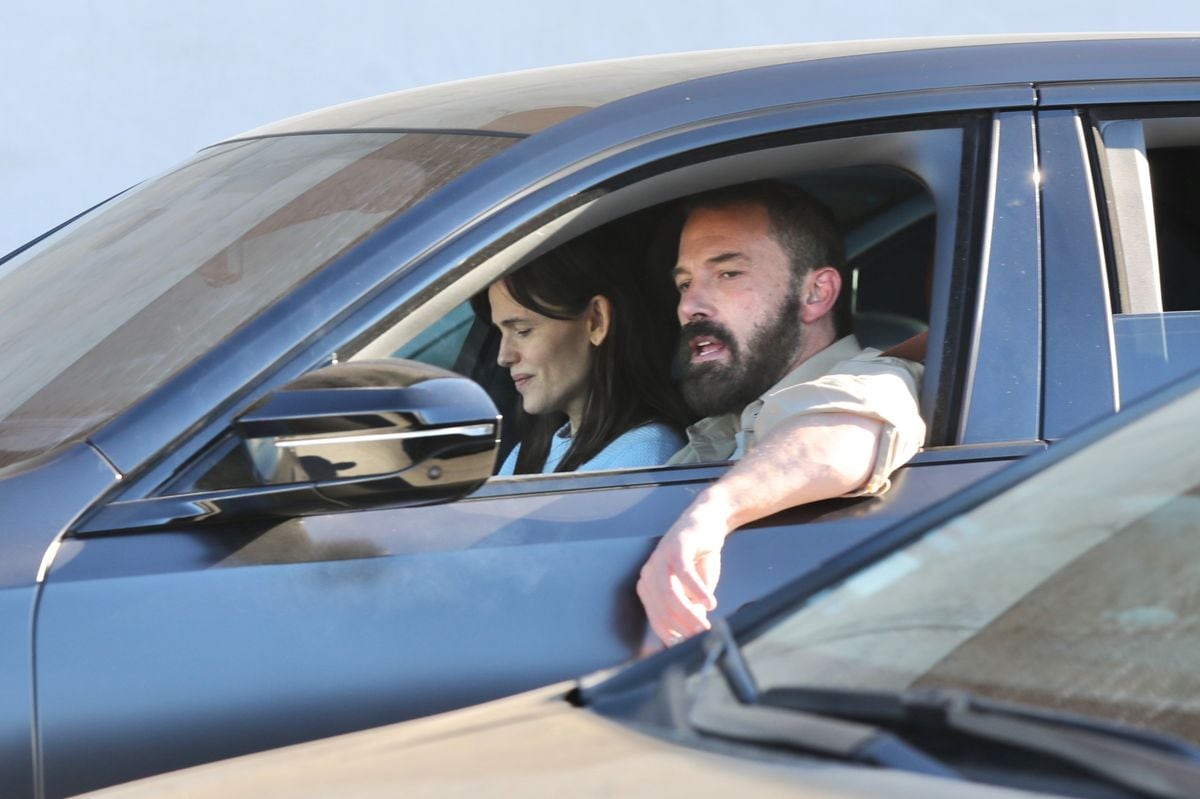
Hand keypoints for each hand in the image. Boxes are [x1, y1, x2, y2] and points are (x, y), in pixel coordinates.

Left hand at [636, 502, 728, 644]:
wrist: (708, 522)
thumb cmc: (699, 559)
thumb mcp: (693, 590)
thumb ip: (690, 609)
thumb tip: (692, 635)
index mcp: (649, 587)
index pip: (657, 619)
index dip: (673, 635)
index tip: (689, 647)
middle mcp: (649, 574)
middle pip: (662, 609)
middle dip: (682, 627)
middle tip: (702, 638)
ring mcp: (660, 559)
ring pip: (670, 594)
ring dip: (689, 614)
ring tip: (705, 625)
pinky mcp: (675, 547)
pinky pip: (684, 574)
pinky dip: (697, 591)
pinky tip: (710, 603)